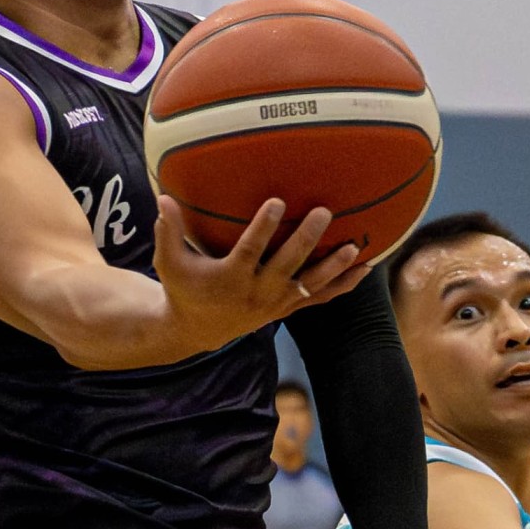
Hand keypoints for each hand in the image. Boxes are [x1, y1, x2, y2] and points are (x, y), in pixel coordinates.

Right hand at [155, 195, 370, 349]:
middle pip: (287, 265)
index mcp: (231, 279)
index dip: (264, 228)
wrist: (199, 331)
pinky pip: (320, 299)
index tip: (278, 202)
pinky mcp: (287, 308)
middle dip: (306, 240)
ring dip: (333, 267)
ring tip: (354, 247)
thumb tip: (164, 197)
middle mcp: (258, 293)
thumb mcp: (170, 264)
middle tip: (324, 213)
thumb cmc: (184, 289)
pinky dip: (343, 286)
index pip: (250, 251)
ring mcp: (276, 303)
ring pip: (310, 286)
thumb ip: (168, 232)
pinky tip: (365, 269)